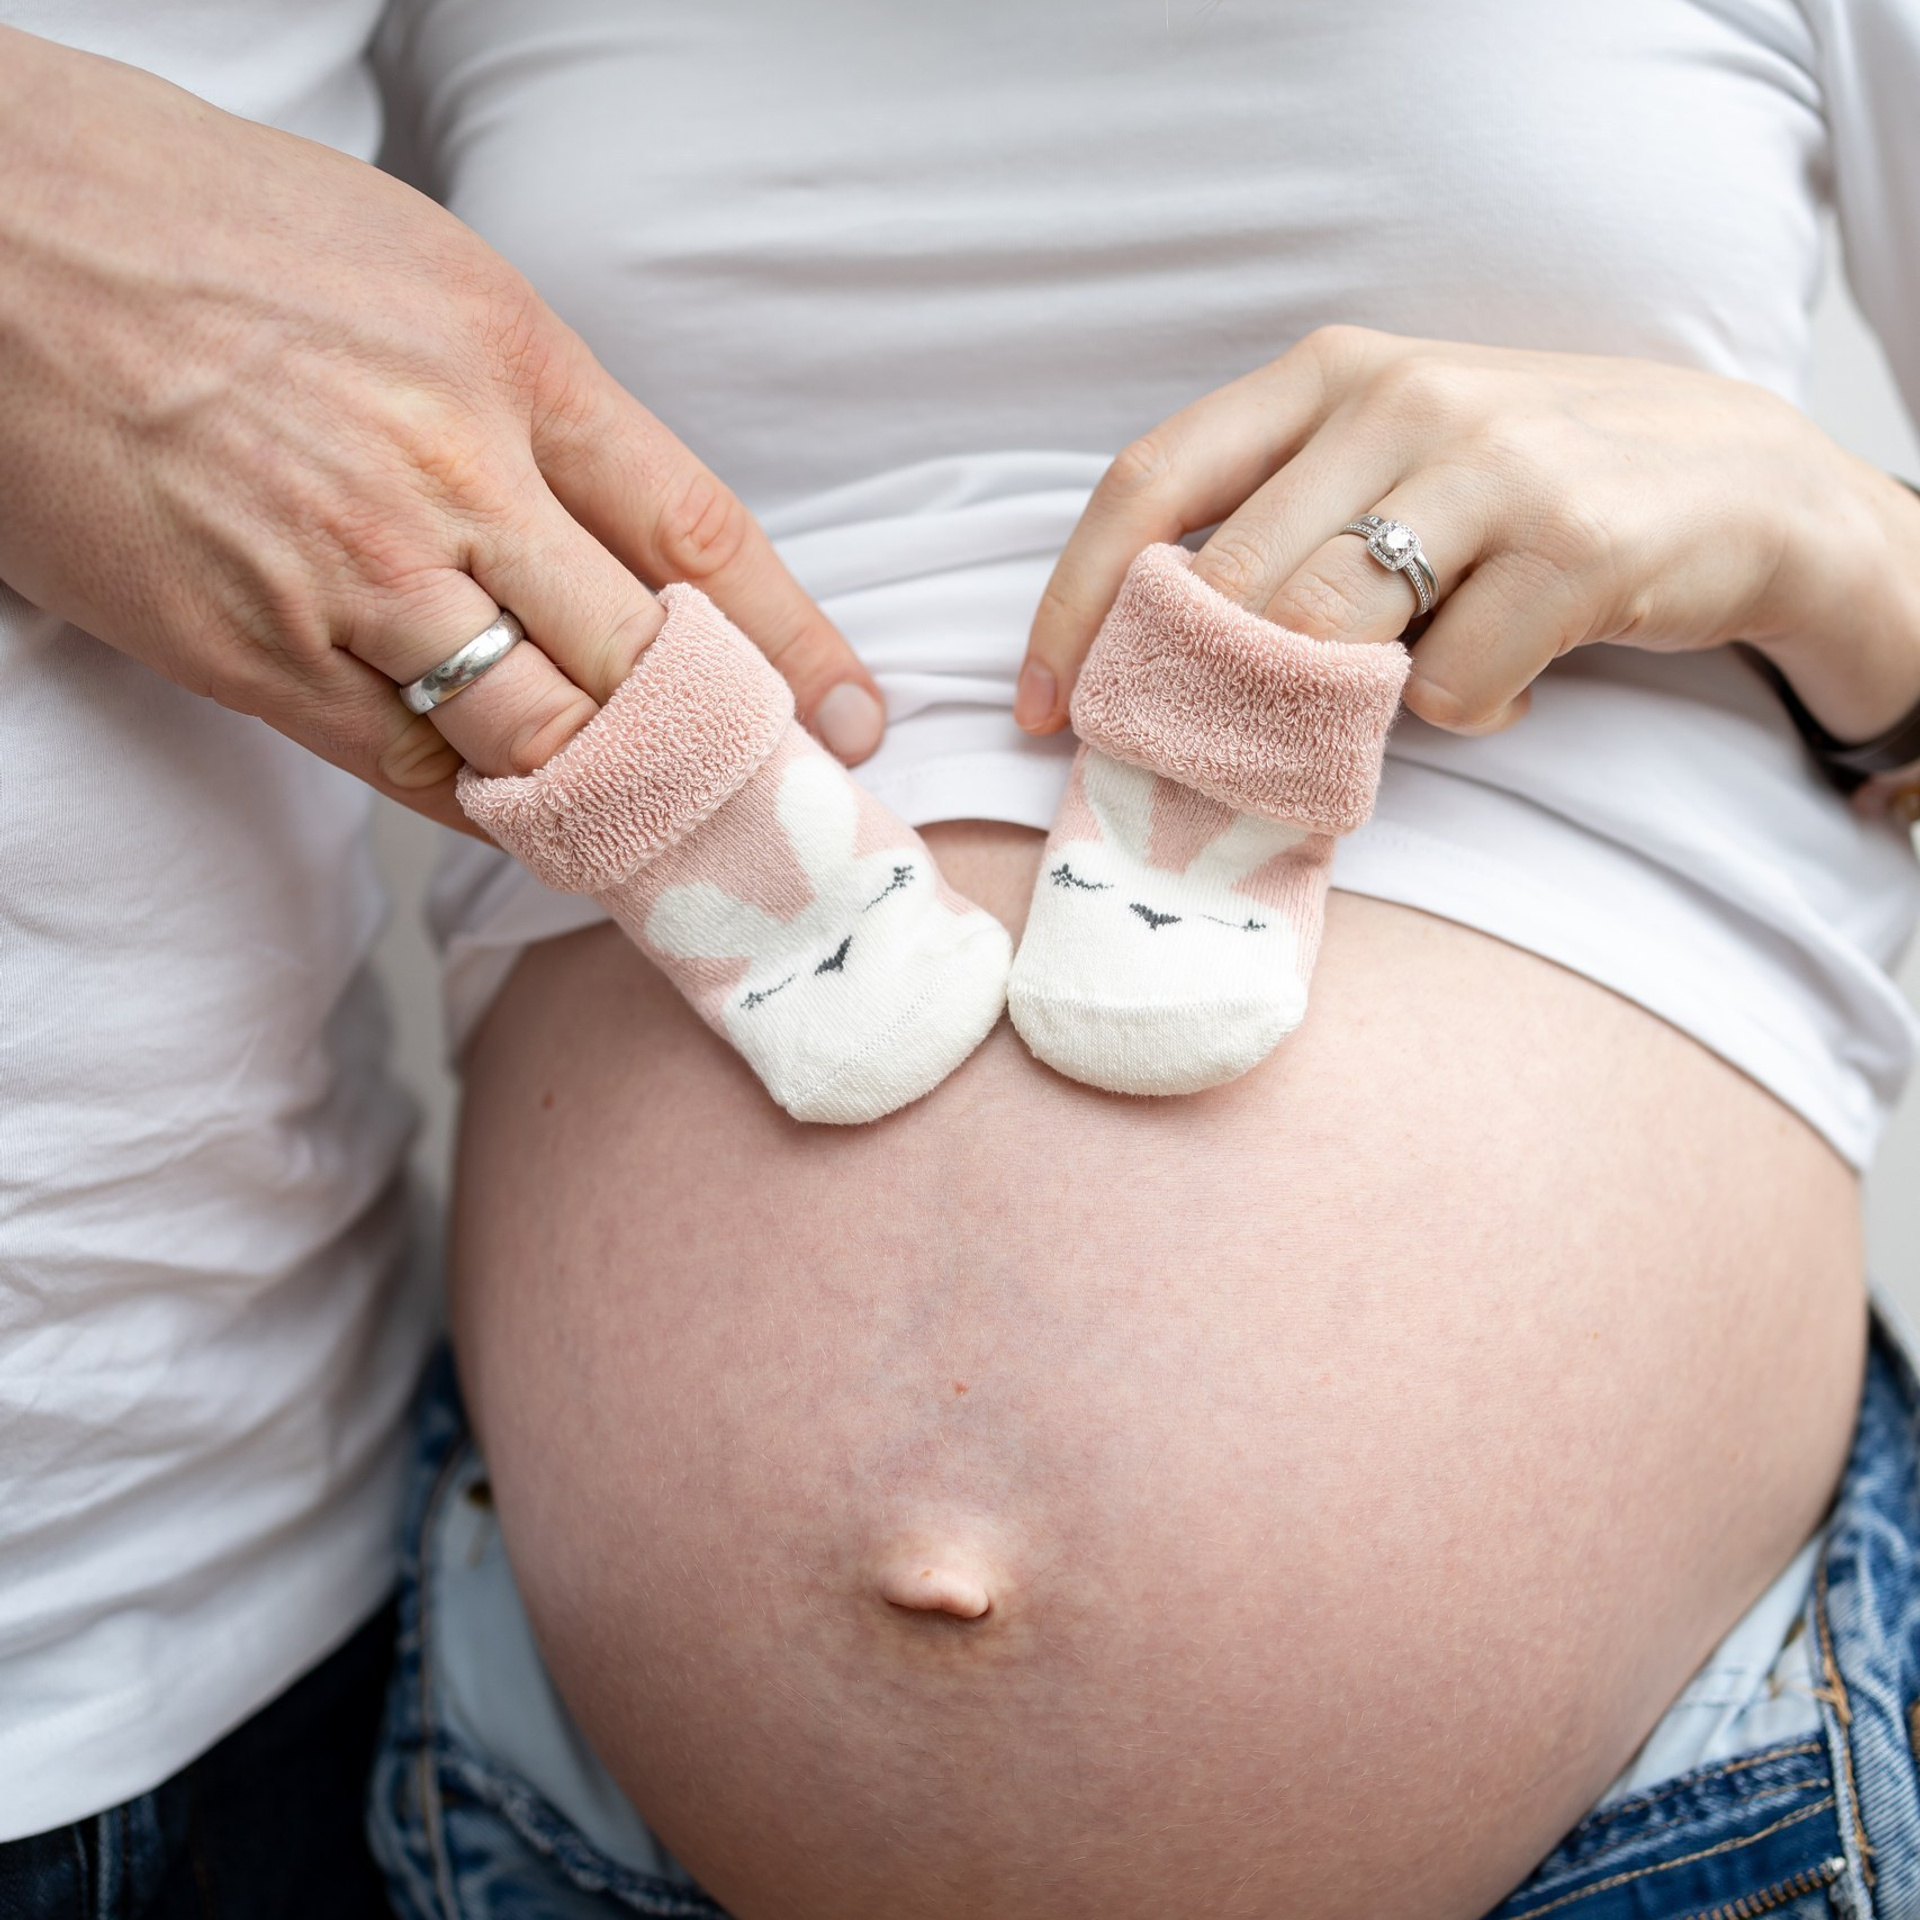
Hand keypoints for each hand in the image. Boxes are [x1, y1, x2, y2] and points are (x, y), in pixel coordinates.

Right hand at [0, 29, 884, 829]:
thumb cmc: (203, 228)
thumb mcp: (422, 272)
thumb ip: (537, 408)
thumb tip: (629, 540)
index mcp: (511, 361)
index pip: (703, 537)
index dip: (799, 647)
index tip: (851, 720)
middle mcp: (451, 476)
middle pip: (647, 664)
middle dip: (734, 755)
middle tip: (787, 820)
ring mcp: (351, 578)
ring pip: (545, 743)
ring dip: (628, 809)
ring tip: (687, 852)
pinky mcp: (255, 657)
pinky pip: (418, 773)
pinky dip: (496, 814)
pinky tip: (543, 831)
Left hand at [1020, 326, 1919, 745]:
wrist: (1738, 480)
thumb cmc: (1520, 489)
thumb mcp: (1389, 462)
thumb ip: (1276, 525)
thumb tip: (1142, 658)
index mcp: (1330, 374)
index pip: (1149, 483)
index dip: (1076, 604)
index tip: (1043, 705)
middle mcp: (1400, 399)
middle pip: (1231, 587)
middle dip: (1201, 696)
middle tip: (1214, 755)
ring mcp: (1493, 465)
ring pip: (1328, 641)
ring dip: (1333, 711)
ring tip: (1391, 694)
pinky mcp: (1577, 545)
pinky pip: (1452, 689)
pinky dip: (1466, 713)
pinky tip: (1510, 673)